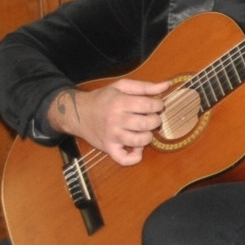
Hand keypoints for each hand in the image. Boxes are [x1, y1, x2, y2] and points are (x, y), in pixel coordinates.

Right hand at [53, 79, 171, 166]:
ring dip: (147, 137)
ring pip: (138, 141)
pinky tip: (137, 149)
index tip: (157, 105)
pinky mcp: (108, 148)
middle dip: (155, 121)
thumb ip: (144, 86)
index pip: (147, 105)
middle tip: (152, 118)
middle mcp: (115, 119)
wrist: (78, 113)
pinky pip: (123, 159)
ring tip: (145, 131)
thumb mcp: (120, 86)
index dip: (158, 105)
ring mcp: (111, 135)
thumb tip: (166, 85)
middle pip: (145, 124)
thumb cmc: (103, 99)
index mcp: (119, 102)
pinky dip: (134, 157)